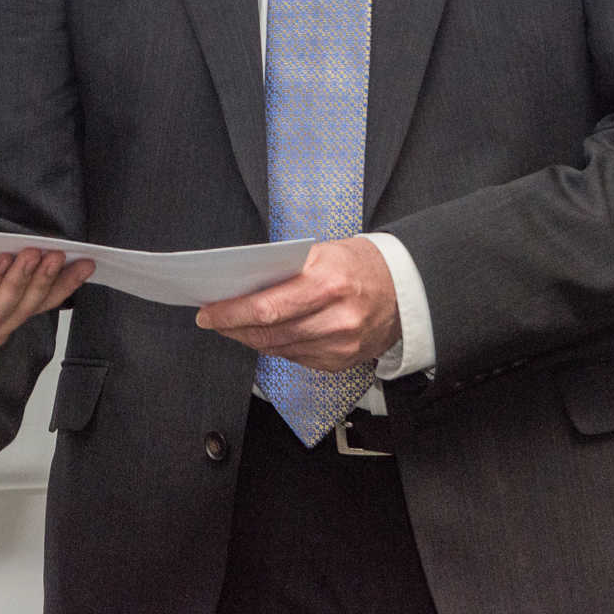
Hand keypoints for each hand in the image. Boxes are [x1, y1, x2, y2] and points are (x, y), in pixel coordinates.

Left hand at [0, 226, 91, 351]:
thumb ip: (0, 253)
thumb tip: (37, 249)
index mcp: (0, 307)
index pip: (40, 299)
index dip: (65, 283)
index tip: (88, 261)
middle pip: (27, 307)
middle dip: (45, 279)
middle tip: (58, 253)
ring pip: (4, 311)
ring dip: (21, 281)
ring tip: (33, 253)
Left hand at [194, 235, 399, 370]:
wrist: (406, 289)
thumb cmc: (359, 264)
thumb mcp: (323, 252)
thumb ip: (285, 270)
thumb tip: (240, 285)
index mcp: (328, 282)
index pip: (266, 307)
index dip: (230, 313)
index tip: (207, 312)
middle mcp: (336, 317)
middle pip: (269, 332)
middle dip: (233, 327)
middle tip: (213, 320)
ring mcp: (341, 344)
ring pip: (279, 348)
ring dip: (250, 339)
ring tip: (233, 326)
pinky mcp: (342, 361)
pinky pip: (296, 358)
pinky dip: (276, 347)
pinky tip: (265, 335)